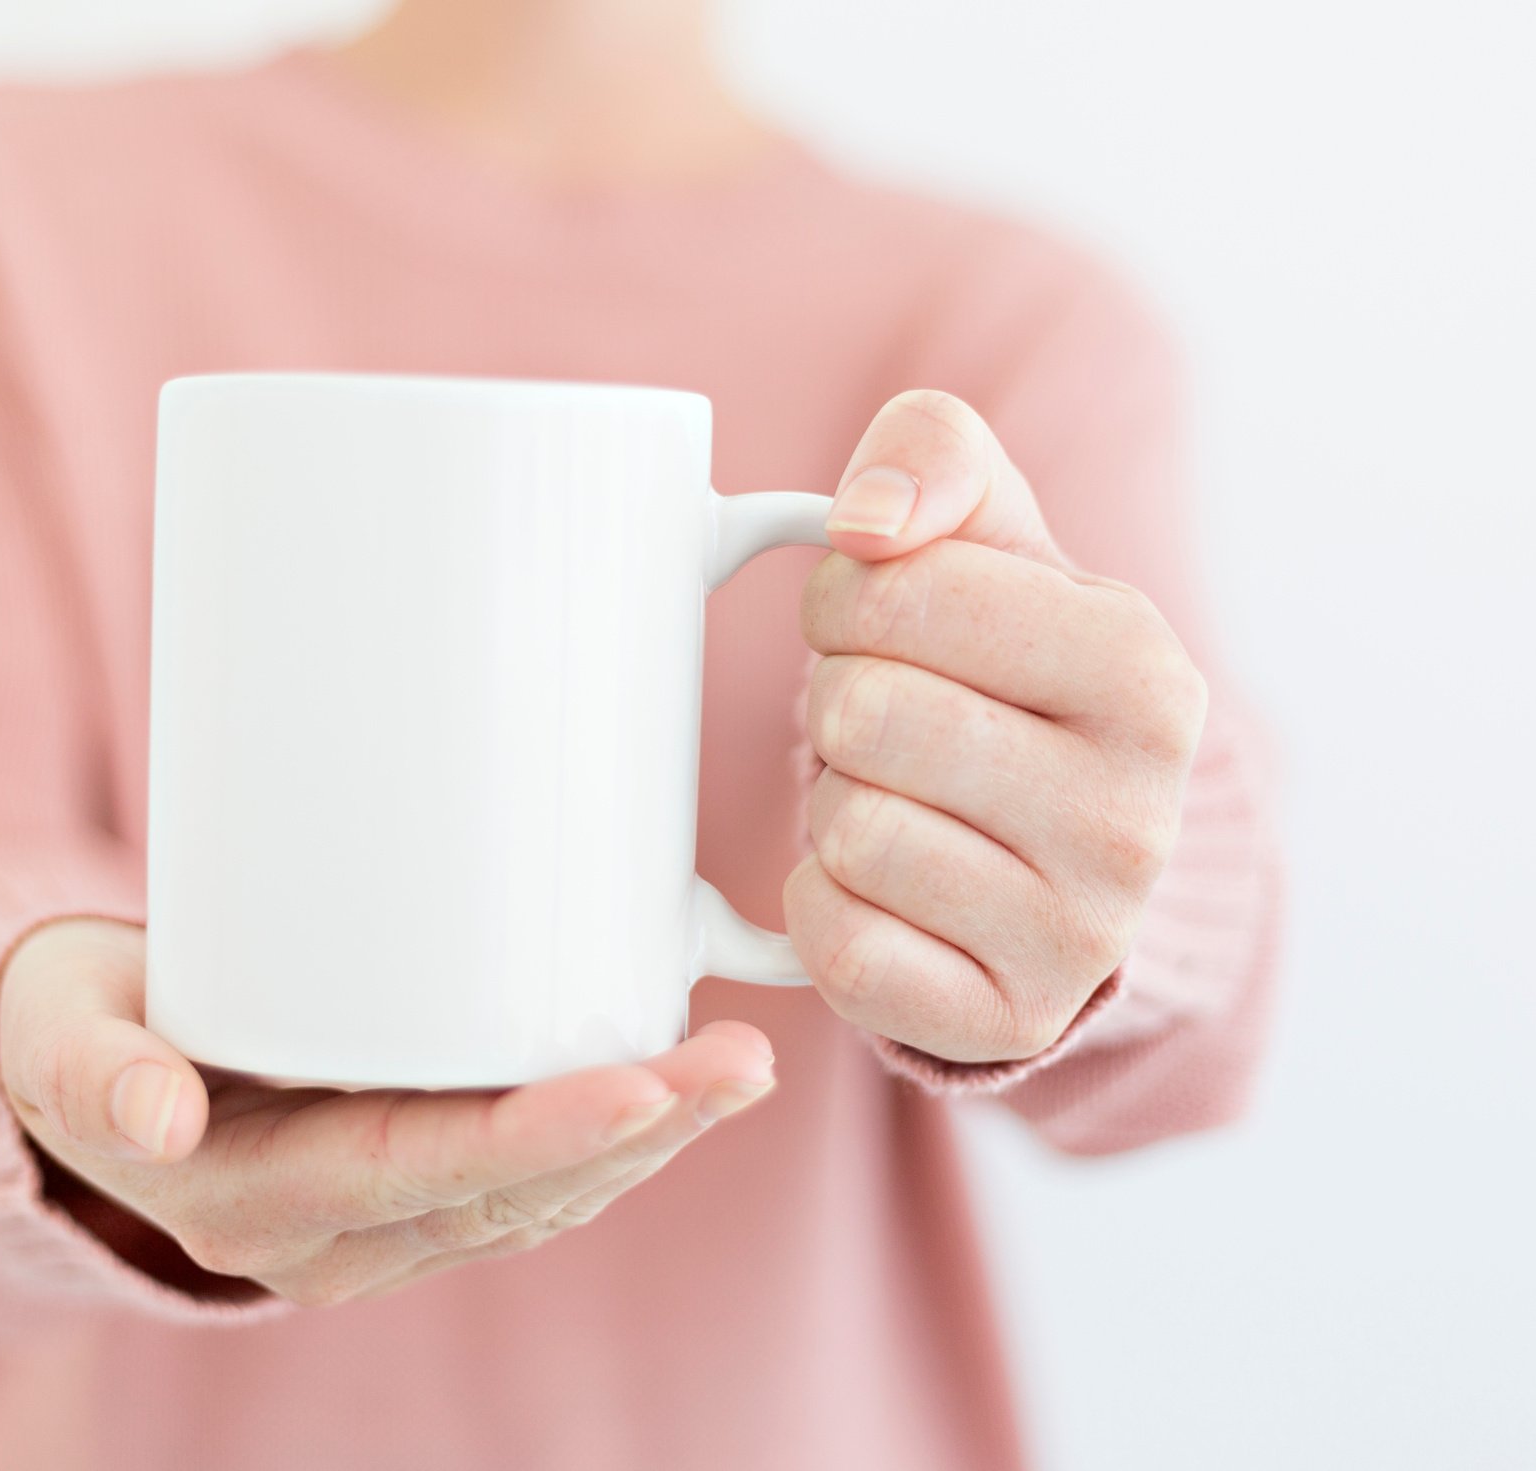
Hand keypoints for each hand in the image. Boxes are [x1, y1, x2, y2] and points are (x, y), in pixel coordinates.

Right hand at [0, 918, 776, 1305]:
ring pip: (537, 1198)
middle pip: (512, 1194)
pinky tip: (670, 1085)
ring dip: (645, 1138)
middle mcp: (329, 1238)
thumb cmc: (65, 1027)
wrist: (63, 1064)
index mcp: (255, 1201)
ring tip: (737, 1065)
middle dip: (639, 1132)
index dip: (542, 1135)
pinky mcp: (399, 1187)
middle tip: (741, 1059)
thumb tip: (156, 1116)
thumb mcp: (55, 1037)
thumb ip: (93, 1070)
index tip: (643, 1081)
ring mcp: (372, 1223)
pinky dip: (605, 1135)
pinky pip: (521, 1182)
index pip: (426, 1176)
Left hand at [785, 390, 1207, 1063]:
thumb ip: (933, 452)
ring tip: (902, 800)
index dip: (846, 597)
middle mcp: (1134, 813)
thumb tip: (866, 518)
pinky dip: (822, 904)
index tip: (882, 624)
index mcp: (1144, 669)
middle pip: (861, 712)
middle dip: (839, 703)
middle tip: (889, 724)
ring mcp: (1077, 934)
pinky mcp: (1000, 1018)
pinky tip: (884, 887)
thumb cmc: (1000, 666)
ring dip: (835, 805)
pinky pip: (834, 944)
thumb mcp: (990, 531)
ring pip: (845, 830)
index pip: (896, 588)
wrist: (1054, 850)